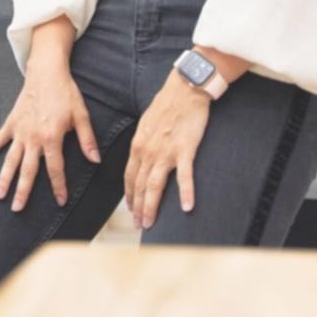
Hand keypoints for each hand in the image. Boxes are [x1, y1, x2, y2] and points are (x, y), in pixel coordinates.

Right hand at [0, 58, 100, 211]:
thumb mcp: (82, 115)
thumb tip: (95, 160)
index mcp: (52, 137)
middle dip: (23, 191)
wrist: (46, 72)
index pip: (55, 169)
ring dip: (4, 178)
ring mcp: (19, 131)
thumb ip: (87, 140)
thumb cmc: (65, 93)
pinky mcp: (11, 123)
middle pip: (27, 170)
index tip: (60, 202)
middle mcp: (33, 137)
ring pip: (10, 160)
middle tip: (17, 209)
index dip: (58, 187)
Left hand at [124, 69, 210, 228]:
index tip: (131, 211)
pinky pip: (184, 175)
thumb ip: (143, 145)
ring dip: (152, 206)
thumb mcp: (146, 126)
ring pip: (155, 185)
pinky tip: (186, 207)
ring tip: (151, 223)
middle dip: (138, 207)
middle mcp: (148, 151)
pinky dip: (185, 192)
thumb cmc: (166, 107)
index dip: (130, 196)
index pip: (130, 177)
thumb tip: (141, 159)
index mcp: (138, 146)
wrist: (184, 90)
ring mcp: (165, 151)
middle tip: (139, 225)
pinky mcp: (185, 149)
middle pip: (140, 185)